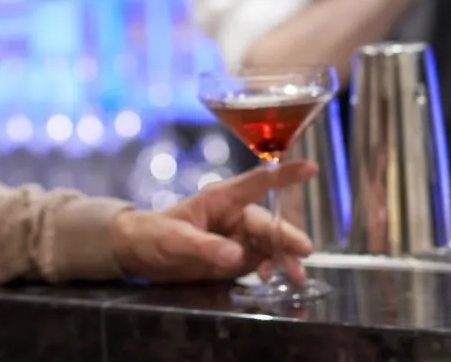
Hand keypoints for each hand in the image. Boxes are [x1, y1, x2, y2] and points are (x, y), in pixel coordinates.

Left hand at [109, 160, 317, 283]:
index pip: (258, 183)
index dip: (285, 175)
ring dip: (284, 259)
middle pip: (269, 224)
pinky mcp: (235, 258)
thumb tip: (237, 256)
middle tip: (304, 252)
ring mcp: (237, 237)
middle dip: (288, 238)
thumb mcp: (176, 241)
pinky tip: (274, 282)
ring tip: (295, 277)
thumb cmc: (154, 235)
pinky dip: (272, 270)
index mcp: (222, 200)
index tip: (310, 168)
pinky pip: (261, 262)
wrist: (139, 254)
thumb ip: (206, 247)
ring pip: (270, 245)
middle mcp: (235, 216)